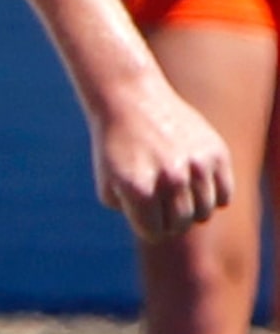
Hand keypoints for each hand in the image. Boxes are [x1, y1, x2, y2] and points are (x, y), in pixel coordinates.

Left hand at [91, 76, 233, 240]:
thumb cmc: (115, 147)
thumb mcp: (108, 185)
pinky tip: (197, 184)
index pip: (154, 233)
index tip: (143, 211)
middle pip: (181, 225)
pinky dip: (213, 196)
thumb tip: (161, 230)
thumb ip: (132, 215)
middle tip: (160, 201)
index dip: (147, 226)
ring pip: (205, 213)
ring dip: (191, 208)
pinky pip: (224, 195)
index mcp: (139, 190)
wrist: (130, 100)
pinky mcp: (217, 153)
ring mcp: (197, 166)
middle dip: (168, 219)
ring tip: (176, 190)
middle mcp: (171, 179)